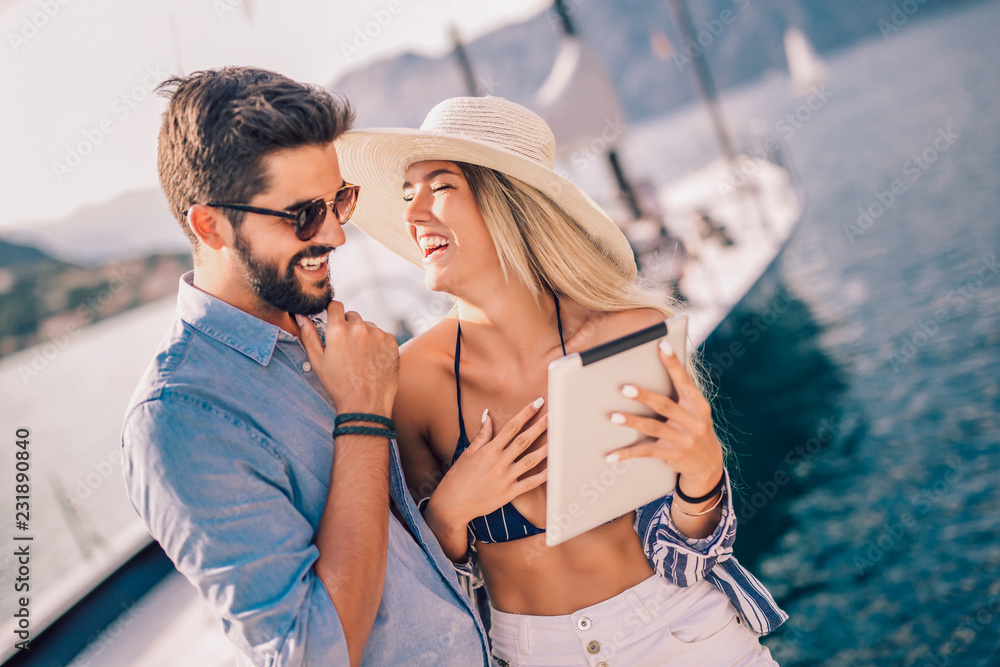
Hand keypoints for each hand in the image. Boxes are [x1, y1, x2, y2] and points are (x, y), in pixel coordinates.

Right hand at [296, 301, 398, 417]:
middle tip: (345, 347)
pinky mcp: (391, 342)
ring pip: (368, 326)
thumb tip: (301, 316)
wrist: (366, 405)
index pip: (336, 305)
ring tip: (359, 357)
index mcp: (339, 331)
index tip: (333, 320)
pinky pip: (382, 335)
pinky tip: (372, 360)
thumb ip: (308, 335)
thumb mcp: (318, 362)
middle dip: (348, 326)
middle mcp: (360, 328)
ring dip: (363, 335)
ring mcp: (378, 334)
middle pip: (352, 316)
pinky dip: (377, 343)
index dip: (333, 312)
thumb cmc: (339, 385)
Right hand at [425, 399, 548, 537]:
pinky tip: (555, 467)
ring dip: (547, 448)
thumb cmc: (458, 478)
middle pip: (524, 440)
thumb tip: (487, 415)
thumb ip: (482, 435)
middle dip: (540, 426)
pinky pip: (530, 483)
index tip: (537, 403)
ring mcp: (506, 478)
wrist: (452, 505)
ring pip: (531, 460)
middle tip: (555, 415)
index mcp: (489, 451)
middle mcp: (499, 462)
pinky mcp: (509, 493)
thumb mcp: (468, 453)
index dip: (525, 413)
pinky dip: (544, 476)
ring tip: (560, 438)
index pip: (511, 427)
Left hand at [606, 339, 723, 497]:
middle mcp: (692, 420)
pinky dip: (626, 454)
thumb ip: (677, 393)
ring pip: (653, 427)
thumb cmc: (693, 427)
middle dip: (644, 396)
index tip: (661, 344)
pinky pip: (646, 452)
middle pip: (664, 405)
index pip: (683, 380)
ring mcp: (683, 439)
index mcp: (697, 404)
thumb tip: (650, 370)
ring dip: (632, 421)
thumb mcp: (693, 409)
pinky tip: (610, 455)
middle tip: (624, 388)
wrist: (708, 463)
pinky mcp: (673, 455)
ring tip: (613, 416)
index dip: (672, 362)